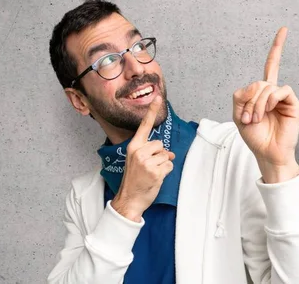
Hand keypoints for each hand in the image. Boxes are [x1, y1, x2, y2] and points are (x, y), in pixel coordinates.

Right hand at [111, 96, 175, 221]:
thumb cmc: (134, 181)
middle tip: (149, 168)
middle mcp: (139, 152)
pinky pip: (169, 165)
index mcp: (133, 147)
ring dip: (163, 164)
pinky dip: (166, 172)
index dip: (151, 112)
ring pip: (166, 155)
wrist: (129, 199)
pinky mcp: (156, 171)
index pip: (144, 126)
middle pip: (161, 144)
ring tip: (152, 174)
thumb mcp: (137, 162)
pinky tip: (156, 178)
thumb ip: (151, 153)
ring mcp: (147, 162)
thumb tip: (169, 152)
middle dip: (160, 155)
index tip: (157, 98)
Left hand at [233, 27, 298, 182]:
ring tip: (256, 119)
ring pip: (267, 87)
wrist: (267, 153)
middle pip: (258, 82)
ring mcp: (285, 98)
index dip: (277, 48)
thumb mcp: (238, 115)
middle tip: (249, 119)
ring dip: (257, 104)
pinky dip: (271, 100)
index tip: (284, 29)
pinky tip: (269, 111)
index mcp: (263, 92)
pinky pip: (281, 90)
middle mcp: (275, 92)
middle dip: (249, 101)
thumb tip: (258, 86)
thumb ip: (240, 95)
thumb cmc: (255, 136)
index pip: (270, 65)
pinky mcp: (294, 104)